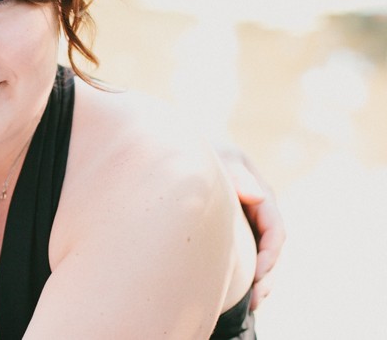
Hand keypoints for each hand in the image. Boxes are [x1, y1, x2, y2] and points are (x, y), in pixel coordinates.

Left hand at [216, 145, 285, 310]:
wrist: (184, 153)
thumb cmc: (203, 154)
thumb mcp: (221, 159)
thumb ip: (237, 176)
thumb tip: (258, 196)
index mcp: (262, 195)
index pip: (275, 230)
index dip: (270, 256)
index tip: (258, 277)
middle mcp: (259, 211)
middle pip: (272, 250)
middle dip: (266, 277)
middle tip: (254, 301)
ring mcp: (247, 221)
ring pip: (260, 256)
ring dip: (259, 281)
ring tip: (249, 305)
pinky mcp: (233, 229)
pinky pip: (245, 254)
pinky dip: (244, 273)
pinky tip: (235, 293)